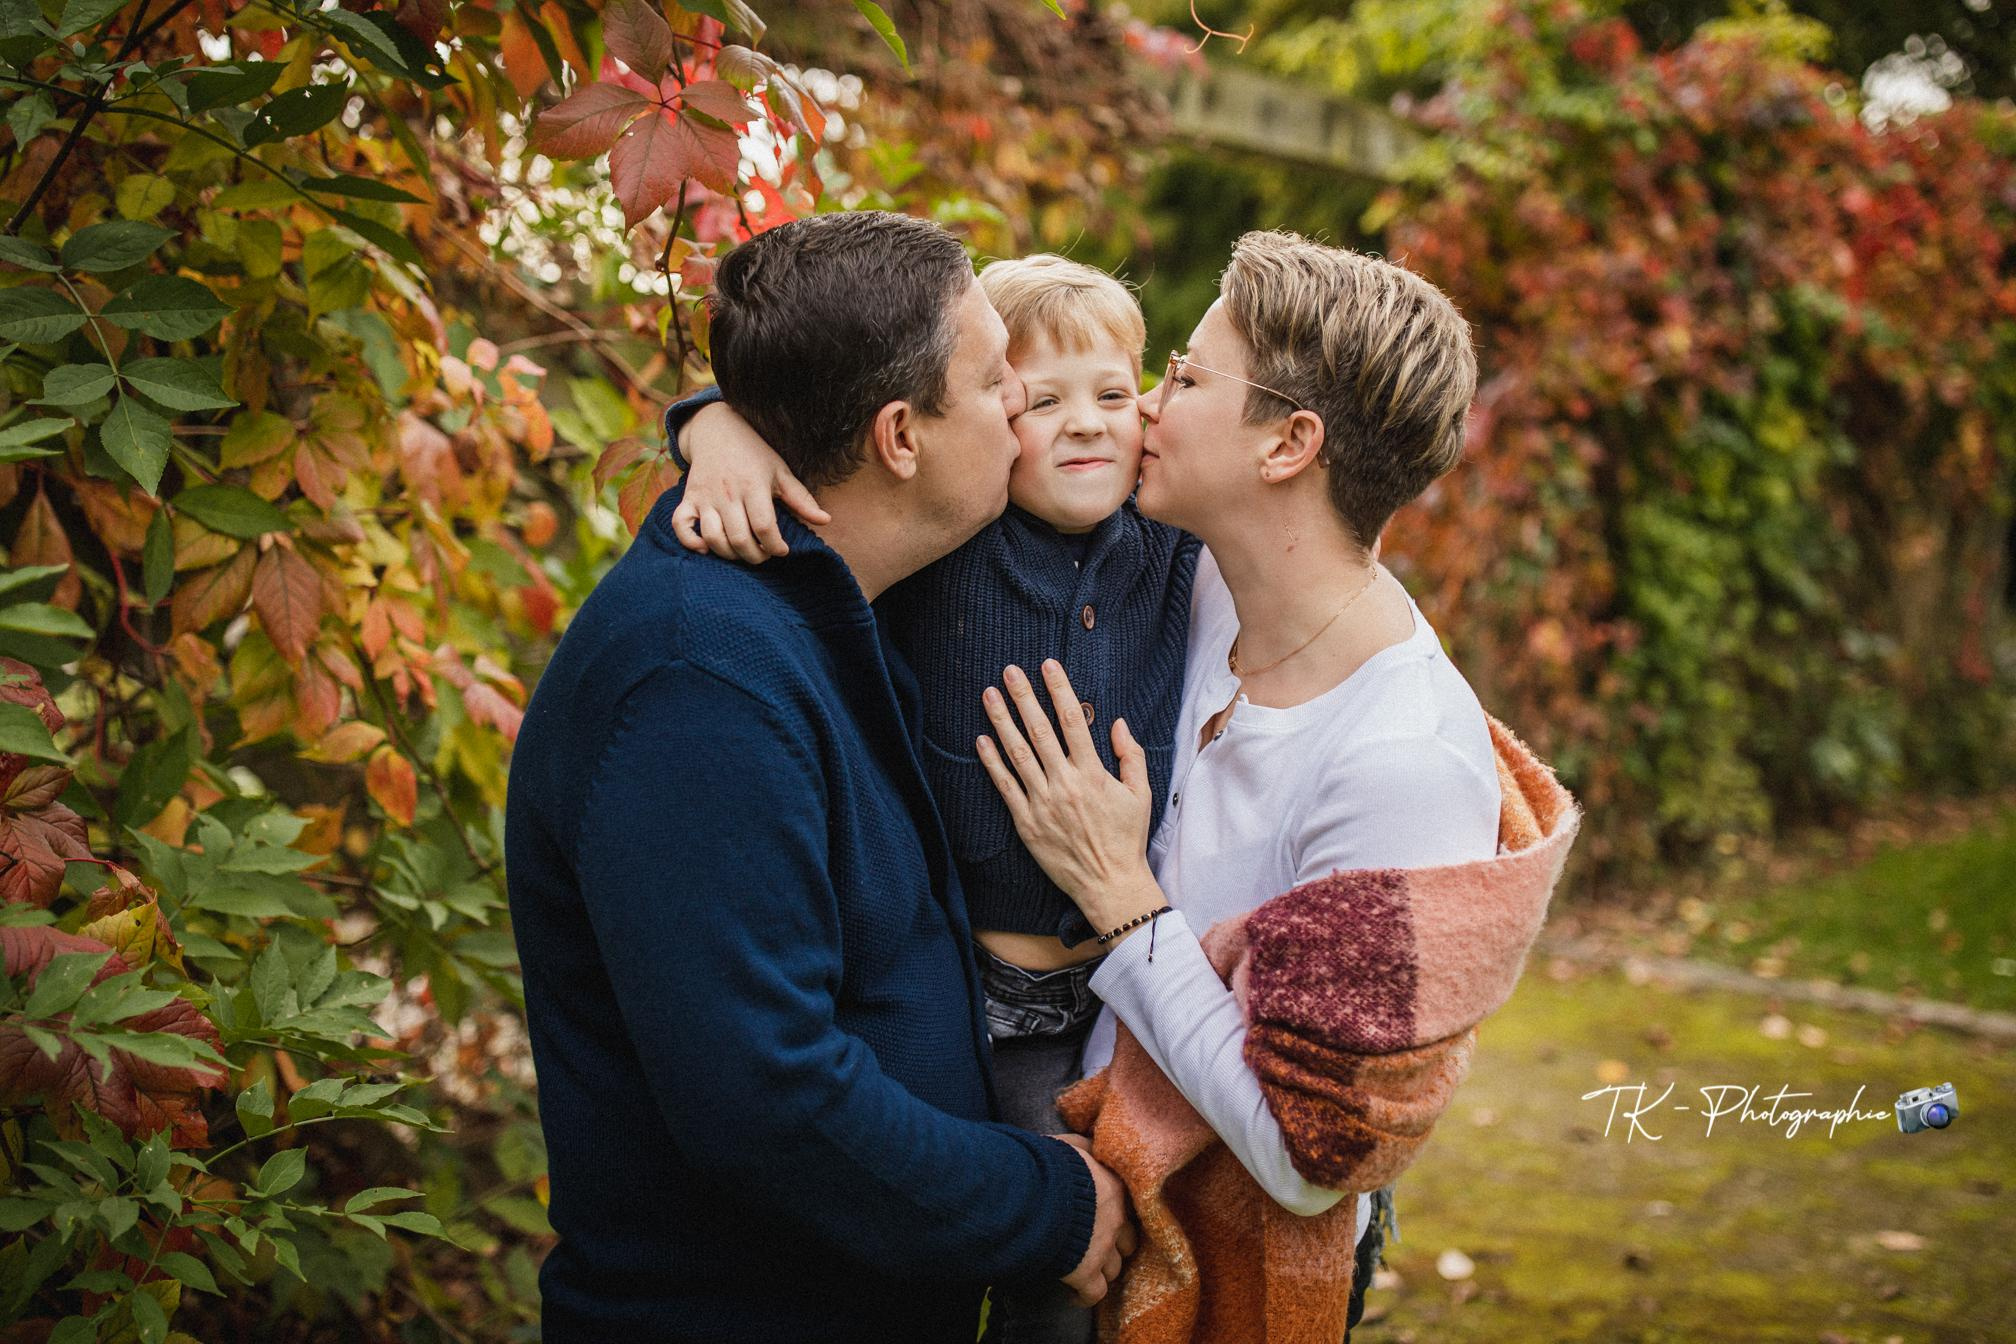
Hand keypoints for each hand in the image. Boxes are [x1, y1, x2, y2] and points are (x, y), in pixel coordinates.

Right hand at [670, 400, 830, 562]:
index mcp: (753, 485)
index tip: (782, 550)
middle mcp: (727, 493)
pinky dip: (691, 542)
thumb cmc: (754, 453)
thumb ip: (801, 499)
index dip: (776, 546)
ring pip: (713, 537)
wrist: (717, 429)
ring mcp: (705, 496)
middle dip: (755, 556)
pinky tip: (707, 548)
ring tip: (742, 552)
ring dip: (729, 554)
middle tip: (764, 555)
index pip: (765, 527)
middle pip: (739, 538)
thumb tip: (825, 520)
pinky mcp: (688, 498)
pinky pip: (680, 526)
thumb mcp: (781, 471)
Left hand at [976, 660, 1162, 934]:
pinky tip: (981, 740)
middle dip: (1023, 697)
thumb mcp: (1141, 794)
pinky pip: (1005, 786)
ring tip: (989, 695)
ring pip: (1017, 753)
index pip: (1073, 721)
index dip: (1059, 689)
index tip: (1047, 665)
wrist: (1108, 883)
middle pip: (1039, 730)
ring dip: (1001, 721)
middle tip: (1009, 670)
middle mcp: (1064, 783)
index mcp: (1093, 773)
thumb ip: (1129, 755)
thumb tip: (1116, 722)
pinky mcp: (1026, 823)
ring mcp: (1042, 803)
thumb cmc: (1126, 837)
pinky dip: (992, 762)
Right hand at [1056, 1137, 1138, 1306]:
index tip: (1105, 1217)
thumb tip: (1090, 1143)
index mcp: (1115, 1188)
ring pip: (1114, 1269)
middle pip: (1128, 1242)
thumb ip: (1084, 1145)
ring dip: (1102, 1270)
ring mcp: (1102, 1249)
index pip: (1129, 1206)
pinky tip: (1074, 1295)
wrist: (1028, 1195)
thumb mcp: (1069, 1144)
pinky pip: (1094, 1294)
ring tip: (1085, 1269)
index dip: (1117, 1214)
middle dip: (1115, 1245)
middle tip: (1098, 1245)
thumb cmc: (1045, 1164)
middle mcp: (1115, 1220)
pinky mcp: (1085, 1273)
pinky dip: (1084, 1297)